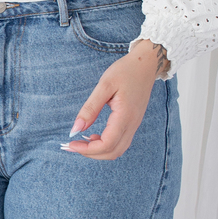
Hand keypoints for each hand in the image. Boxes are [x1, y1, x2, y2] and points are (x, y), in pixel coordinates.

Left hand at [63, 41, 167, 160]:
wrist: (146, 65)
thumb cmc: (125, 71)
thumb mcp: (104, 85)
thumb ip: (90, 108)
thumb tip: (76, 129)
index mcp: (125, 116)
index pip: (107, 144)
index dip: (87, 149)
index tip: (71, 143)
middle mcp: (132, 124)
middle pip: (112, 152)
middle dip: (91, 153)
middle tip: (72, 145)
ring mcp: (134, 125)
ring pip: (117, 150)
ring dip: (98, 151)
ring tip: (82, 141)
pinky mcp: (133, 123)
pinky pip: (120, 142)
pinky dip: (106, 145)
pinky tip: (94, 136)